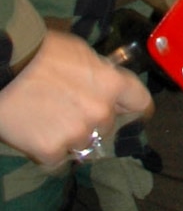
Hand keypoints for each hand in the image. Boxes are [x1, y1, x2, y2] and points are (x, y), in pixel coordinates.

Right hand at [0, 30, 152, 167]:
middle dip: (92, 120)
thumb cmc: (41, 53)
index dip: (134, 108)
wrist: (5, 68)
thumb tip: (107, 84)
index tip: (131, 113)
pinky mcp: (51, 152)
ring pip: (82, 143)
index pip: (140, 103)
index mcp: (111, 84)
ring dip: (69, 136)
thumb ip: (100, 73)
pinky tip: (34, 131)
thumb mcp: (81, 53)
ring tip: (46, 117)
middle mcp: (100, 112)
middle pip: (106, 125)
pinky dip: (47, 149)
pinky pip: (57, 158)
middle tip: (68, 107)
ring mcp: (76, 134)